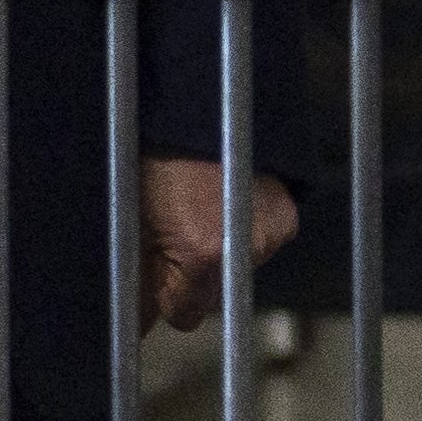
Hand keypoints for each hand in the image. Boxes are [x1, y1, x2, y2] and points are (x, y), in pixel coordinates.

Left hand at [139, 158, 297, 335]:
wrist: (202, 105)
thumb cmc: (162, 154)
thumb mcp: (138, 217)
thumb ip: (142, 271)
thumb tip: (135, 314)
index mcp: (202, 253)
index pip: (185, 315)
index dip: (167, 298)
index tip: (158, 281)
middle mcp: (242, 250)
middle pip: (213, 296)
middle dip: (194, 276)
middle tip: (175, 235)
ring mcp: (269, 235)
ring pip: (236, 270)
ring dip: (221, 253)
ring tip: (202, 209)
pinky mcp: (286, 220)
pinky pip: (259, 244)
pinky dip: (244, 233)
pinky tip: (225, 203)